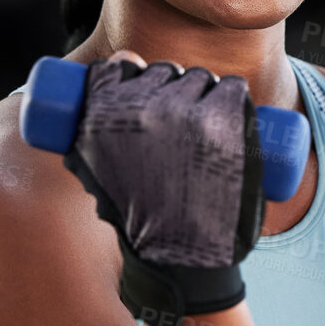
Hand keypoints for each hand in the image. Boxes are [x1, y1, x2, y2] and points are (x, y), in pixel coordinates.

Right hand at [60, 51, 263, 325]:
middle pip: (164, 71)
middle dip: (172, 86)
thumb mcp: (101, 178)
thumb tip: (121, 66)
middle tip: (179, 119)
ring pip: (200, 78)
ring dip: (205, 92)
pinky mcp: (223, 120)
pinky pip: (233, 87)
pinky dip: (234, 96)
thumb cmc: (141, 222)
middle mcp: (141, 109)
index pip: (120, 68)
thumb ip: (90, 138)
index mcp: (102, 118)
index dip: (132, 72)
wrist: (182, 258)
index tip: (143, 90)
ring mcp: (185, 113)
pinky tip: (231, 110)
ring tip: (205, 124)